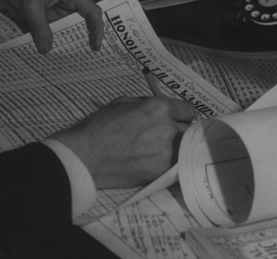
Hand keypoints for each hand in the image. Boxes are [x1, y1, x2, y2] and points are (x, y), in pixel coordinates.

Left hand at [0, 0, 102, 52]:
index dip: (97, 29)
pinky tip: (51, 52)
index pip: (92, 11)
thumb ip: (39, 27)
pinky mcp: (46, 15)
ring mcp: (56, 8)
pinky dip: (54, 40)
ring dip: (68, 41)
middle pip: (83, 21)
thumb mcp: (30, 5)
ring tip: (70, 60)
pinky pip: (54, 29)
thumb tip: (46, 50)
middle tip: (87, 58)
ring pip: (68, 27)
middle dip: (86, 38)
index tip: (95, 46)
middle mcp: (66, 1)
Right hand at [51, 97, 195, 188]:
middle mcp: (169, 129)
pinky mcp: (162, 172)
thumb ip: (146, 104)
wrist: (87, 156)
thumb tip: (158, 109)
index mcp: (159, 108)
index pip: (187, 110)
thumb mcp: (122, 103)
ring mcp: (167, 153)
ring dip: (178, 148)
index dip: (181, 114)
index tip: (177, 119)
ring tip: (163, 149)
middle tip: (169, 135)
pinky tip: (158, 161)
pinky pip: (176, 165)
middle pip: (189, 130)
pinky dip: (171, 163)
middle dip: (181, 131)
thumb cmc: (99, 126)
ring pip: (185, 149)